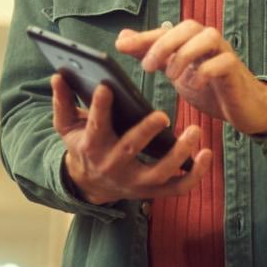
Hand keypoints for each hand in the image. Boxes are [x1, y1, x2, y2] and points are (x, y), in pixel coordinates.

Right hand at [52, 73, 212, 204]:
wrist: (89, 184)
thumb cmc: (82, 145)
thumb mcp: (66, 126)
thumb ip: (62, 101)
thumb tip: (57, 75)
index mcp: (92, 146)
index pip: (95, 126)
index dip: (99, 108)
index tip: (106, 87)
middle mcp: (114, 165)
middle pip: (130, 150)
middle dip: (145, 133)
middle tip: (162, 115)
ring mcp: (135, 181)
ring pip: (160, 172)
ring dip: (180, 154)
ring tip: (195, 131)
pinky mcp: (153, 191)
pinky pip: (178, 187)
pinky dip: (196, 174)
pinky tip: (208, 154)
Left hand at [116, 22, 266, 135]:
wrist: (242, 106)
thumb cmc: (208, 85)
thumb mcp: (174, 71)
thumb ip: (152, 54)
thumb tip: (122, 38)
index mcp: (192, 40)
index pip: (166, 30)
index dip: (144, 37)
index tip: (120, 46)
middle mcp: (209, 40)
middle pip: (188, 27)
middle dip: (165, 44)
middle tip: (148, 67)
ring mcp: (225, 52)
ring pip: (209, 37)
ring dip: (186, 54)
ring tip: (172, 76)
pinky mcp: (236, 70)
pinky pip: (223, 61)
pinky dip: (205, 72)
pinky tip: (193, 85)